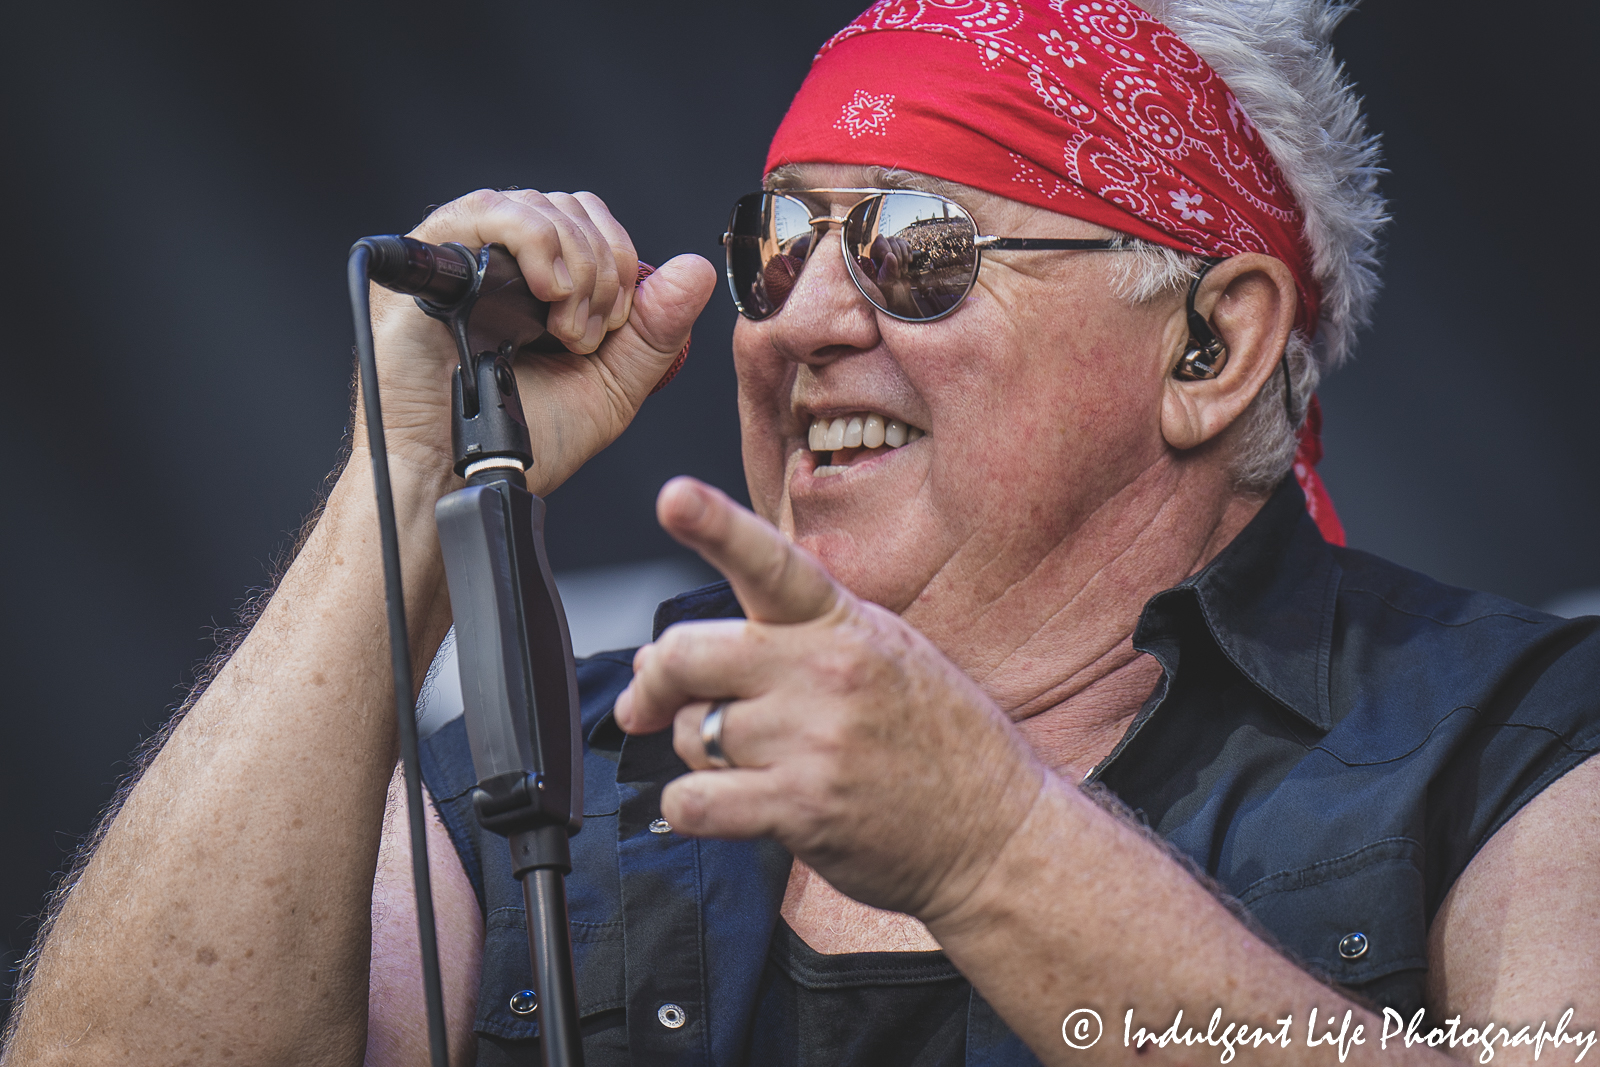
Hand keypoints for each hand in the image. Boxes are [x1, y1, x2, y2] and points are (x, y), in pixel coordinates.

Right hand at [362, 188, 716, 493]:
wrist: (460, 477)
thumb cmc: (523, 442)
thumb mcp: (611, 386)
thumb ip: (656, 330)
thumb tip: (697, 269)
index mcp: (539, 281)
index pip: (592, 222)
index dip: (619, 262)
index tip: (616, 325)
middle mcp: (500, 260)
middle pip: (570, 209)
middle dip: (603, 269)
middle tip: (589, 337)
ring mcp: (461, 255)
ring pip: (538, 206)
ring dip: (575, 265)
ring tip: (564, 332)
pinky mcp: (427, 262)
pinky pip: (488, 210)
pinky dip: (536, 242)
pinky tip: (547, 295)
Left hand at [613, 477, 1046, 921]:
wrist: (998, 833)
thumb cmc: (936, 742)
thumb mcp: (881, 653)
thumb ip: (778, 644)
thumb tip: (653, 660)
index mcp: (843, 621)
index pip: (768, 561)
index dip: (714, 525)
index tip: (673, 497)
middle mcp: (826, 670)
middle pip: (686, 653)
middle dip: (656, 683)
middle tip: (647, 705)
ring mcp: (814, 739)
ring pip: (690, 732)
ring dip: (698, 753)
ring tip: (751, 763)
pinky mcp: (803, 808)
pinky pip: (694, 802)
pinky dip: (690, 808)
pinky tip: (723, 806)